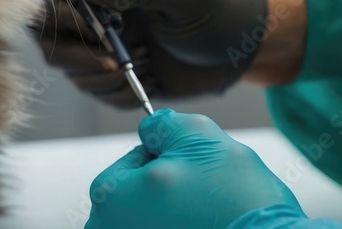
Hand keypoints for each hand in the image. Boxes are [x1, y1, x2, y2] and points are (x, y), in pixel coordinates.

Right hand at [39, 0, 304, 106]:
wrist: (249, 48)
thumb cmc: (235, 0)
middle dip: (68, 15)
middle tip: (102, 40)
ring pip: (47, 22)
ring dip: (77, 55)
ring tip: (119, 68)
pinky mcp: (90, 34)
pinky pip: (67, 58)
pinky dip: (94, 78)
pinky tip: (132, 79)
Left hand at [85, 110, 306, 228]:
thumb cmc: (231, 198)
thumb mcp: (195, 135)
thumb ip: (162, 124)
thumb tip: (152, 127)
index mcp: (110, 198)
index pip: (134, 158)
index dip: (168, 153)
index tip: (192, 166)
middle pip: (144, 191)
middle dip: (175, 183)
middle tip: (205, 189)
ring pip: (162, 213)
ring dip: (184, 206)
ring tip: (211, 210)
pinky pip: (174, 228)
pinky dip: (191, 224)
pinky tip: (213, 225)